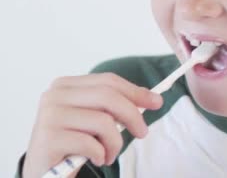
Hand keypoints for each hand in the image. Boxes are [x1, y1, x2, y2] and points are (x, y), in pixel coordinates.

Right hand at [22, 73, 162, 177]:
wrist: (45, 172)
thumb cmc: (72, 144)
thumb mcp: (94, 120)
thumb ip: (115, 105)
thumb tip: (151, 97)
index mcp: (66, 85)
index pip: (108, 81)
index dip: (135, 91)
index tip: (157, 102)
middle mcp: (54, 95)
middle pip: (108, 97)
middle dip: (133, 115)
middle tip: (142, 132)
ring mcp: (50, 116)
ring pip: (103, 122)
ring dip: (115, 143)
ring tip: (109, 154)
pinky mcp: (49, 138)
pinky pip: (91, 144)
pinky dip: (101, 154)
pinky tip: (96, 159)